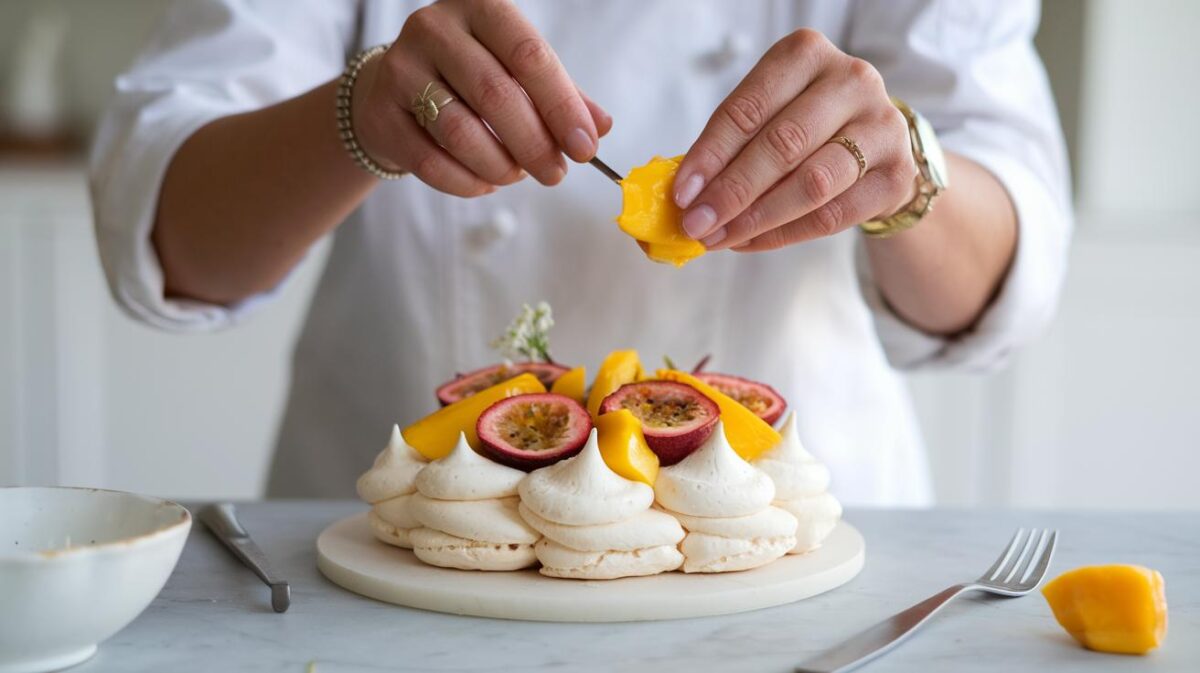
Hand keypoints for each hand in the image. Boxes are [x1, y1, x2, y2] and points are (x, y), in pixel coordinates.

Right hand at [352, 0, 612, 195]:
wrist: (395, 88)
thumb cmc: (471, 76)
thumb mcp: (518, 72)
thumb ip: (561, 95)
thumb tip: (600, 127)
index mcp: (481, 7)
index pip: (530, 55)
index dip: (562, 107)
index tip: (586, 148)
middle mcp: (436, 28)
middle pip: (496, 95)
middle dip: (535, 144)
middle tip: (556, 174)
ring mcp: (401, 67)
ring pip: (461, 132)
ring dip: (500, 166)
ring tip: (517, 174)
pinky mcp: (380, 112)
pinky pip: (430, 162)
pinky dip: (466, 182)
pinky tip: (485, 183)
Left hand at [674, 29, 917, 251]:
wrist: (873, 144)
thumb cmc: (805, 124)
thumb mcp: (768, 114)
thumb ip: (732, 145)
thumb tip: (688, 195)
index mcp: (807, 55)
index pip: (749, 108)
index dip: (711, 154)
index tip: (682, 193)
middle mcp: (851, 81)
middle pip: (782, 144)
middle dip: (732, 191)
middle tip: (697, 223)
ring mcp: (882, 126)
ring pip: (812, 183)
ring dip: (757, 218)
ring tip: (720, 237)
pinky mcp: (897, 174)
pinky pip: (833, 215)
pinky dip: (784, 234)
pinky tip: (751, 241)